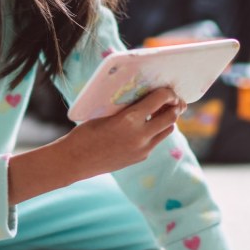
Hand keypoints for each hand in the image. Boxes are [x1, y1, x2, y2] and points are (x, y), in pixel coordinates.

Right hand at [57, 87, 183, 177]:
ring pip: (167, 130)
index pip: (160, 99)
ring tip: (160, 112)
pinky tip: (146, 126)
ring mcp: (142, 149)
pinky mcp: (140, 157)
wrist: (75, 160)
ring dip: (167, 119)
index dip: (168, 92)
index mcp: (130, 118)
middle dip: (175, 106)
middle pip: (171, 116)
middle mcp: (141, 135)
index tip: (167, 89)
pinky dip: (155, 131)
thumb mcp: (108, 113)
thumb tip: (146, 97)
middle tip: (173, 100)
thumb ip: (129, 107)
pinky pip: (155, 141)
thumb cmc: (86, 132)